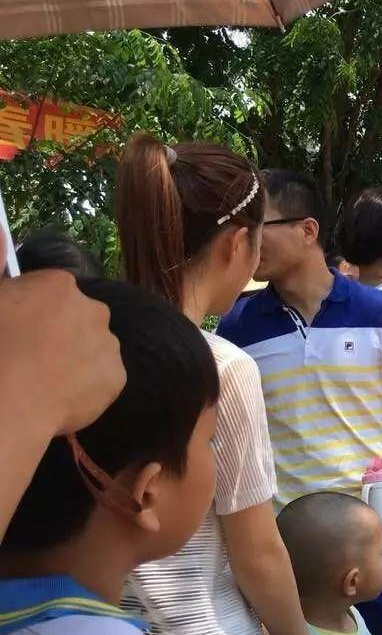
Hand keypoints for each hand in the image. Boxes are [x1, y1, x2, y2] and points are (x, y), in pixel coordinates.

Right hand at [0, 270, 124, 435]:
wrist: (6, 406)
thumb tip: (1, 229)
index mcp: (58, 285)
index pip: (49, 290)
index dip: (29, 309)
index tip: (14, 326)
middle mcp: (93, 309)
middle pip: (76, 316)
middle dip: (58, 330)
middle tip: (28, 354)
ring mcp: (109, 344)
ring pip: (92, 346)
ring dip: (75, 356)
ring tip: (43, 378)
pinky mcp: (117, 378)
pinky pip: (101, 377)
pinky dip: (86, 385)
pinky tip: (59, 395)